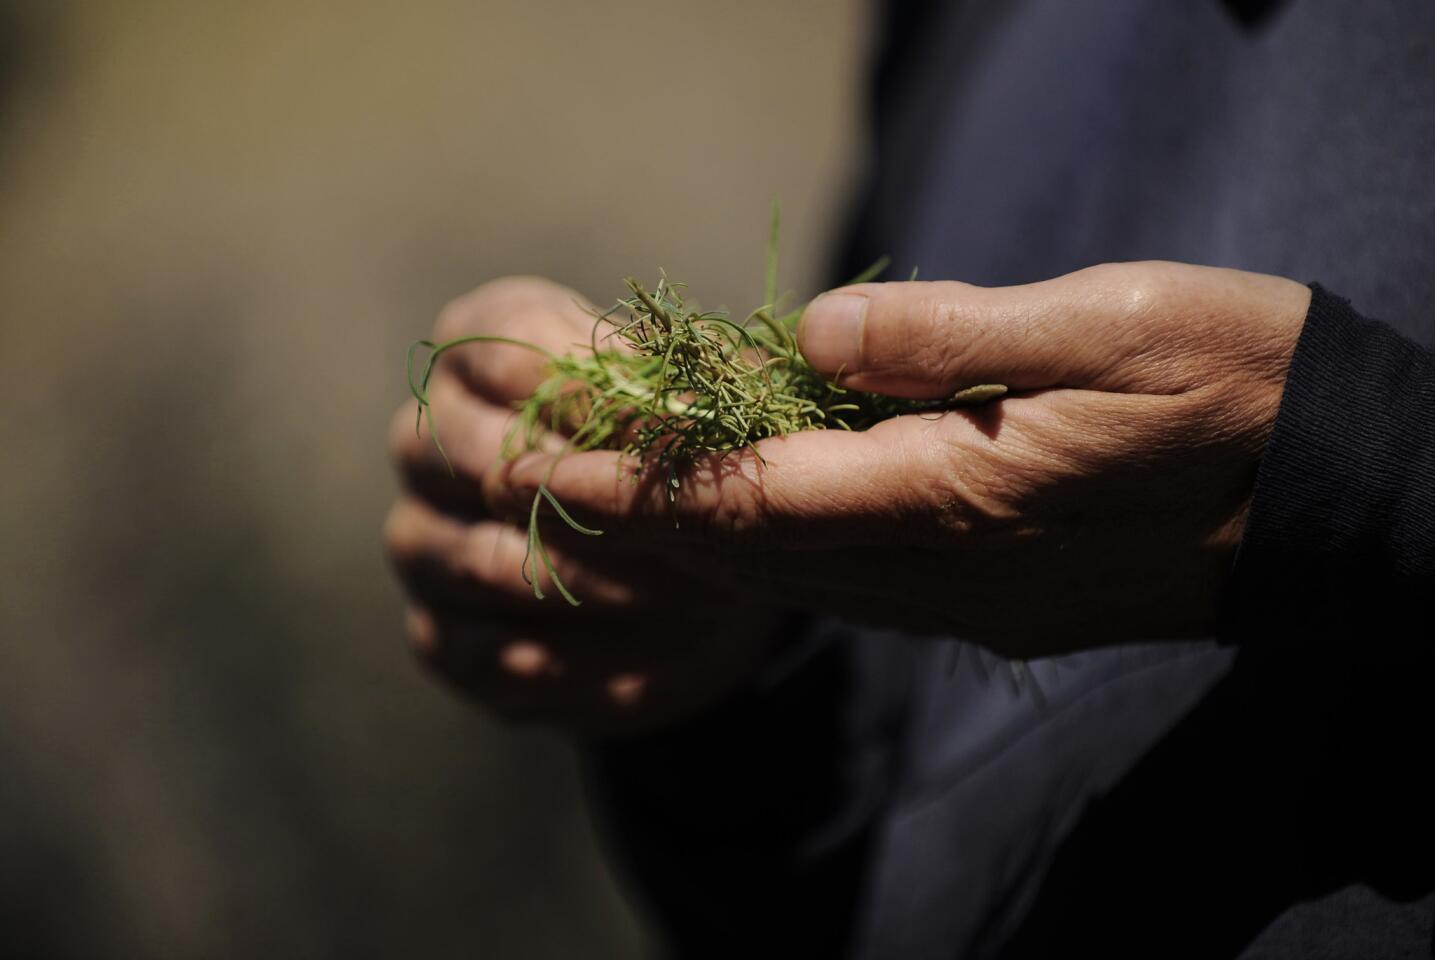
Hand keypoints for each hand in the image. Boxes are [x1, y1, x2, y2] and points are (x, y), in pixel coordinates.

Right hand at [385, 277, 777, 736]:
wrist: (662, 570)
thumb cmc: (678, 455)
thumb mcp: (693, 403)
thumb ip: (694, 388)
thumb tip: (718, 402)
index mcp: (479, 348)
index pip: (519, 353)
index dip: (612, 396)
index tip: (695, 428)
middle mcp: (425, 436)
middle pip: (491, 462)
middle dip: (607, 503)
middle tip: (703, 531)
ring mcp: (418, 538)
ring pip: (492, 564)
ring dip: (604, 585)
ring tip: (698, 596)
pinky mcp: (439, 635)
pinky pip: (492, 654)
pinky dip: (579, 659)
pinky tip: (648, 658)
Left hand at [482, 262, 1310, 657]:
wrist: (1340, 495)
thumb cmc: (1241, 385)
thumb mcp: (1112, 320)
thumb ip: (953, 335)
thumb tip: (813, 336)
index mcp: (962, 498)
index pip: (761, 502)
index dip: (651, 485)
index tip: (559, 464)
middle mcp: (949, 572)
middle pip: (761, 557)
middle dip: (647, 525)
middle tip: (550, 485)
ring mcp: (974, 604)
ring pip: (801, 584)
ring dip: (703, 549)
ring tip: (620, 509)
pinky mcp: (1000, 606)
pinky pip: (856, 589)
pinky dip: (778, 557)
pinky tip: (748, 529)